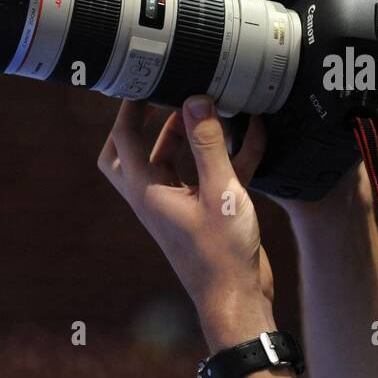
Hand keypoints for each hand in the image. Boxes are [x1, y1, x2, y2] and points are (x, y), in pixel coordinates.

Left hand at [98, 95, 274, 349]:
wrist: (238, 299)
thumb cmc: (222, 254)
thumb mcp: (220, 192)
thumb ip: (209, 145)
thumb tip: (196, 101)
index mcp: (147, 191)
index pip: (125, 138)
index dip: (131, 106)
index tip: (145, 78)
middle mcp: (156, 196)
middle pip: (134, 151)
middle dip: (146, 122)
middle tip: (165, 96)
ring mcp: (179, 204)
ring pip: (173, 160)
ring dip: (191, 134)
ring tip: (215, 104)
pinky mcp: (204, 211)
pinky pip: (207, 174)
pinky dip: (225, 154)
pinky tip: (253, 133)